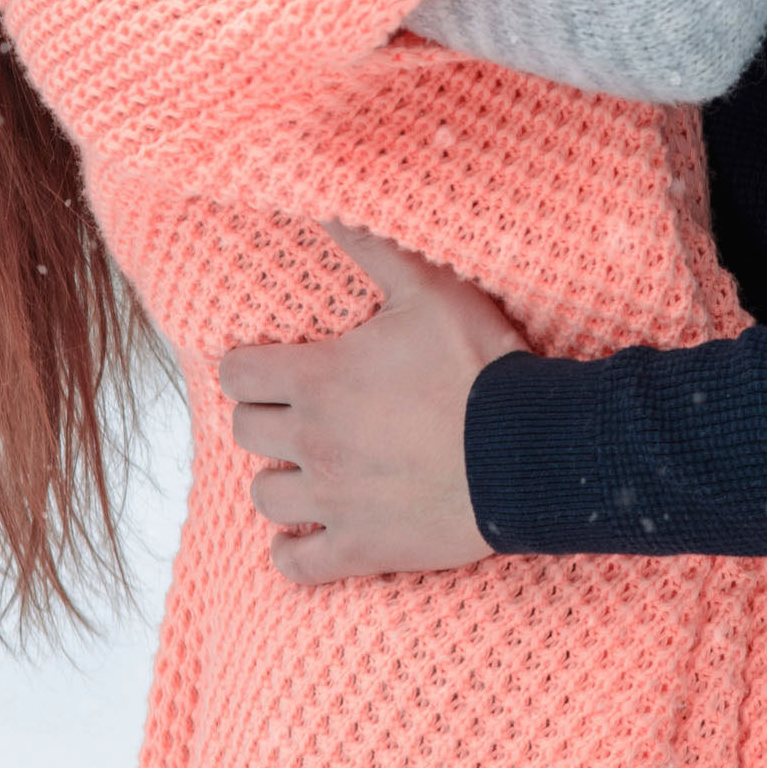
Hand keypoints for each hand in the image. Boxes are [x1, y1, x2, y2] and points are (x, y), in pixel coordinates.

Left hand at [218, 224, 524, 583]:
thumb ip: (372, 246)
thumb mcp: (429, 290)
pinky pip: (296, 565)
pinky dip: (294, 555)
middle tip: (299, 413)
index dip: (251, 367)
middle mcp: (313, 442)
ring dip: (280, 482)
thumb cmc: (479, 366)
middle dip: (265, 419)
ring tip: (309, 470)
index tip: (274, 367)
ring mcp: (333, 501)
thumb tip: (325, 202)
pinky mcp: (362, 548)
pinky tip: (308, 538)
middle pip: (246, 433)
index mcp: (318, 379)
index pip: (238, 373)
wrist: (528, 450)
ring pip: (265, 497)